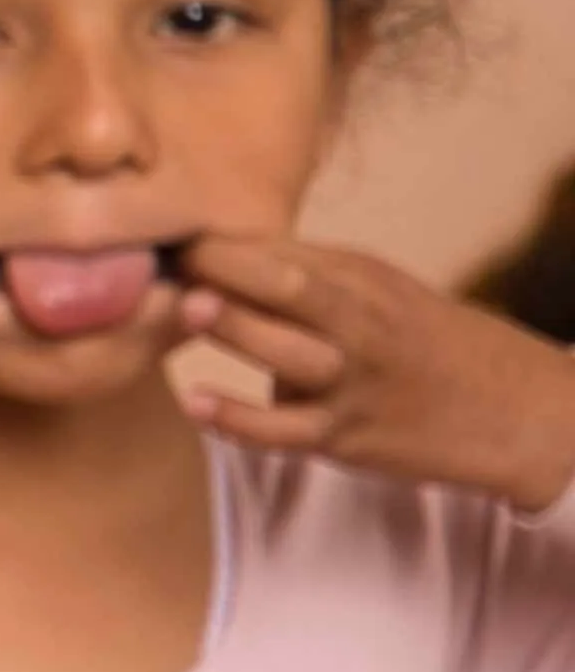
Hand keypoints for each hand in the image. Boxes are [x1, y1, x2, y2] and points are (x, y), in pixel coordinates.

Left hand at [174, 235, 574, 510]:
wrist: (511, 410)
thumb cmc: (420, 343)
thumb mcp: (376, 292)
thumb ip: (303, 276)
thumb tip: (210, 257)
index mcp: (360, 282)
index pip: (283, 254)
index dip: (219, 243)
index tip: (159, 235)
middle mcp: (360, 325)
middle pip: (291, 288)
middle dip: (228, 268)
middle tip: (168, 258)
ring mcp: (353, 382)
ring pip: (288, 353)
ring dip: (235, 329)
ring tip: (184, 309)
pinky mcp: (346, 436)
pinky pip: (286, 430)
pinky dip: (239, 418)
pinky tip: (196, 402)